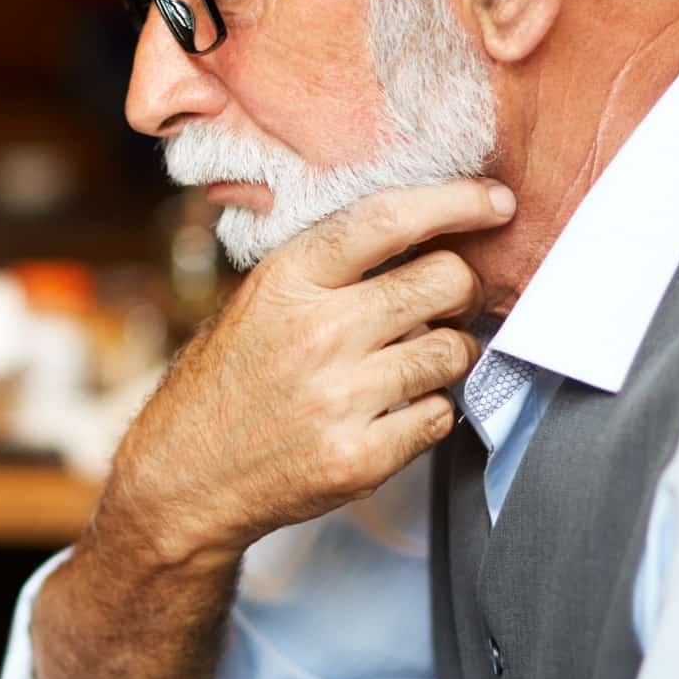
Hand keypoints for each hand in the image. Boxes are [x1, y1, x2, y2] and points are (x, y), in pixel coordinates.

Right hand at [103, 180, 512, 568]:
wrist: (184, 477)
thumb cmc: (227, 380)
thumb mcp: (257, 301)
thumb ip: (329, 268)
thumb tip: (424, 233)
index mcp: (288, 279)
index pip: (390, 218)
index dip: (456, 201)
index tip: (493, 202)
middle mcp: (317, 333)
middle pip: (445, 281)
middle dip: (461, 286)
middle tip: (445, 300)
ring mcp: (340, 398)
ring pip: (453, 351)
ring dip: (446, 353)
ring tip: (408, 362)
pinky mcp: (360, 458)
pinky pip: (440, 416)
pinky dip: (428, 411)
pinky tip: (390, 411)